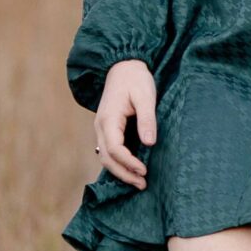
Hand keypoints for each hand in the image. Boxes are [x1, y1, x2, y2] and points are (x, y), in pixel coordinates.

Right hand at [93, 59, 157, 189]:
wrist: (123, 66)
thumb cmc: (135, 79)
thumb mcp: (145, 96)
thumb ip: (147, 119)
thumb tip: (149, 143)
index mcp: (108, 119)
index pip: (115, 148)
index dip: (128, 163)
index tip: (144, 171)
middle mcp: (100, 127)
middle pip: (107, 158)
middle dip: (124, 173)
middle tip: (142, 184)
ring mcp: (101, 128)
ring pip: (105, 157)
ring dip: (120, 171)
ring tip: (139, 182)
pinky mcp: (107, 129)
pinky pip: (109, 151)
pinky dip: (118, 163)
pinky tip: (131, 170)